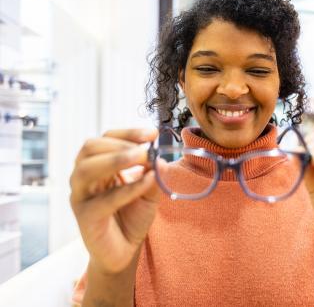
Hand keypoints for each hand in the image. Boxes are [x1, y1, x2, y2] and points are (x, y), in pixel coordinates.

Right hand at [70, 128, 160, 273]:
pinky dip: (128, 188)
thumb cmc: (133, 217)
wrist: (125, 251)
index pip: (106, 139)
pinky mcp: (85, 217)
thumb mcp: (149, 192)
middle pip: (90, 147)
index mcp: (98, 166)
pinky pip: (104, 200)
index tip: (152, 134)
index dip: (128, 133)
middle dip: (120, 143)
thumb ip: (154, 175)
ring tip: (143, 157)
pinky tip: (148, 182)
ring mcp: (81, 196)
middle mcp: (84, 177)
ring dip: (116, 159)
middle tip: (146, 149)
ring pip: (86, 169)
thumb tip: (162, 159)